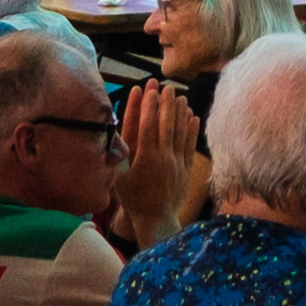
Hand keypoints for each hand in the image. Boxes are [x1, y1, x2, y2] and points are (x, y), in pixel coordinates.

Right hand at [115, 77, 206, 242]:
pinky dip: (192, 129)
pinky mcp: (186, 168)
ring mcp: (176, 163)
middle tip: (167, 86)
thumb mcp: (118, 178)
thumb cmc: (132, 199)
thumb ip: (117, 155)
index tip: (149, 90)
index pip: (147, 125)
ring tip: (180, 96)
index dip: (148, 106)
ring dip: (181, 112)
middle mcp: (163, 158)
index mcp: (145, 158)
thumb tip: (112, 132)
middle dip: (166, 103)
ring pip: (180, 132)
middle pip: (166, 124)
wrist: (156, 219)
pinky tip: (193, 116)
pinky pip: (190, 144)